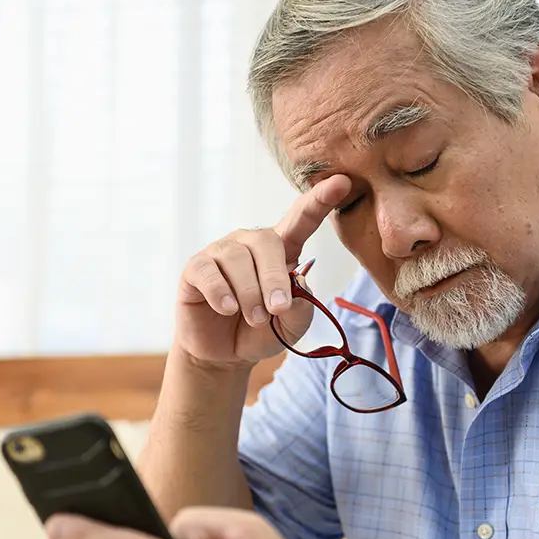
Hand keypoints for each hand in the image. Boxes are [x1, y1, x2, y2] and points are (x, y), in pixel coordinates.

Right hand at [173, 175, 351, 367]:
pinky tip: (228, 309)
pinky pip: (208, 271)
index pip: (302, 219)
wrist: (225, 355)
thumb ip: (301, 307)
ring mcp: (221, 253)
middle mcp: (250, 244)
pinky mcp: (196, 269)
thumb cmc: (262, 332)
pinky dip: (221, 292)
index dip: (320, 200)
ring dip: (250, 293)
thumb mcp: (292, 326)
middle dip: (274, 277)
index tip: (342, 183)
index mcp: (281, 250)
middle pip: (266, 241)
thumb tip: (296, 281)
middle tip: (277, 310)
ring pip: (237, 258)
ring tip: (256, 318)